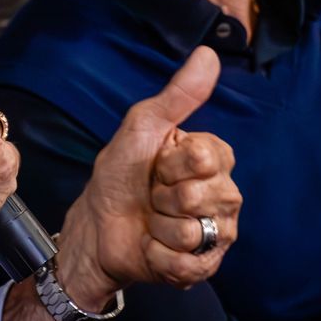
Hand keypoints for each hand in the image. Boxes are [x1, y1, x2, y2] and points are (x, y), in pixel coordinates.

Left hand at [54, 46, 236, 306]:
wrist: (96, 225)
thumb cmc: (121, 173)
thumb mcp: (142, 127)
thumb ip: (178, 94)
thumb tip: (208, 54)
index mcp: (214, 159)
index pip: (205, 157)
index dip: (170, 162)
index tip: (156, 164)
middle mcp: (225, 195)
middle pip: (201, 195)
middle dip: (162, 195)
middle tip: (152, 194)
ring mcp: (218, 234)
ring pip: (192, 231)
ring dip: (158, 226)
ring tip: (152, 220)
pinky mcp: (204, 267)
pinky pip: (185, 262)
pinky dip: (157, 254)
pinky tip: (153, 246)